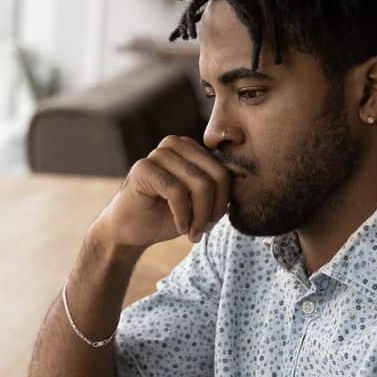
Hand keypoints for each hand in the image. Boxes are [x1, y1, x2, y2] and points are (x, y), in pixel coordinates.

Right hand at [90, 135, 232, 249]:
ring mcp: (158, 154)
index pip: (224, 170)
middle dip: (214, 208)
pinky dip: (182, 215)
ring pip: (198, 184)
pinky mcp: (143, 168)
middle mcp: (175, 145)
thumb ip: (218, 189)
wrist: (130, 231)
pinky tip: (179, 227)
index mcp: (190, 149)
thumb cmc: (166, 216)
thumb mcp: (200, 203)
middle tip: (203, 230)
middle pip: (215, 175)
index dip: (224, 200)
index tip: (213, 222)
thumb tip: (246, 179)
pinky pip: (177, 191)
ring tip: (192, 232)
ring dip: (199, 215)